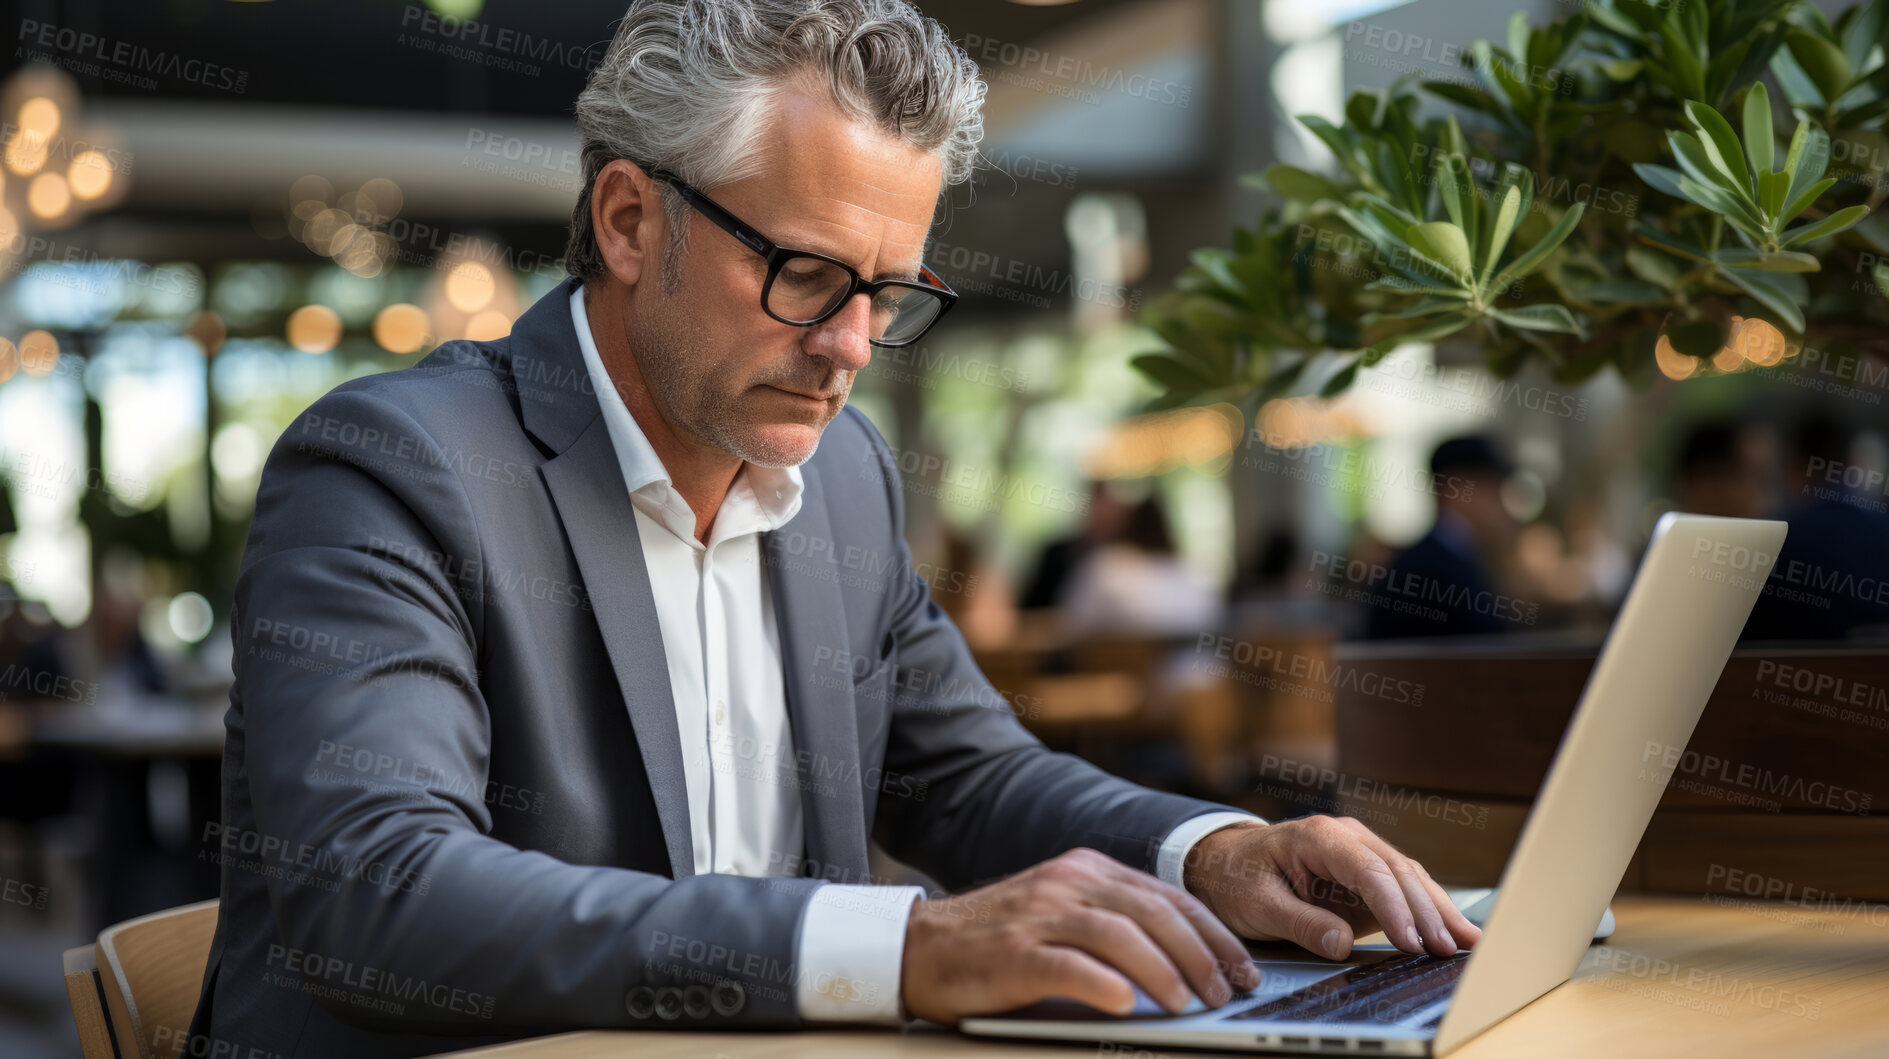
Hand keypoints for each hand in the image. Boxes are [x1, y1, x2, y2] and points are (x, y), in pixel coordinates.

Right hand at [899, 847, 1261, 1023]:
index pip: (1168, 897)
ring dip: (1163, 971)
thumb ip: (1113, 923)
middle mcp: (1067, 882)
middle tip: (1226, 993)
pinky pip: (1067, 965)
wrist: (920, 946)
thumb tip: (1187, 963)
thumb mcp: (1062, 915)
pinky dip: (1103, 984)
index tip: (1243, 968)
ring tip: (1190, 1005)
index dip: (1213, 933)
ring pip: (1119, 934)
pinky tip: (1127, 1005)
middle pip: (1153, 912)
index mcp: (1086, 870)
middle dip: (1201, 955)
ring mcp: (1039, 914)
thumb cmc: (998, 940)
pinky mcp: (1013, 951)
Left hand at [1182, 816, 1481, 960]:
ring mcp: (1361, 853)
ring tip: (1467, 941)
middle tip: (1448, 948)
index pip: (1367, 870)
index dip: (1393, 905)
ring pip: (1410, 877)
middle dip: (1427, 911)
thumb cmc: (1237, 878)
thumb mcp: (1257, 905)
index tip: (1410, 939)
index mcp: (1318, 836)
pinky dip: (1429, 910)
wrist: (1226, 864)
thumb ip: (1299, 922)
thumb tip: (1342, 945)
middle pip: (1398, 871)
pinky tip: (1454, 931)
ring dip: (1438, 910)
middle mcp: (1347, 837)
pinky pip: (1404, 889)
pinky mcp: (1367, 875)